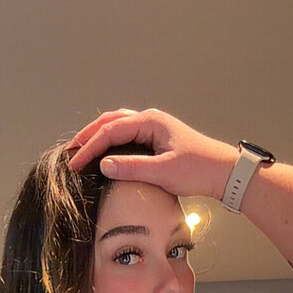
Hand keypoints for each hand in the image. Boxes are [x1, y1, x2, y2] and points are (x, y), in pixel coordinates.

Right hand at [66, 107, 238, 200]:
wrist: (223, 172)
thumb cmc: (198, 170)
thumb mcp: (163, 172)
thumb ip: (132, 167)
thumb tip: (103, 165)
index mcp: (150, 121)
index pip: (110, 131)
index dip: (89, 147)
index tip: (74, 163)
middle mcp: (150, 120)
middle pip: (110, 121)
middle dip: (87, 136)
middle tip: (69, 152)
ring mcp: (153, 128)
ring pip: (117, 126)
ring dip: (98, 136)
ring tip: (81, 150)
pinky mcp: (156, 139)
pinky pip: (126, 135)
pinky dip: (110, 141)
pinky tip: (104, 152)